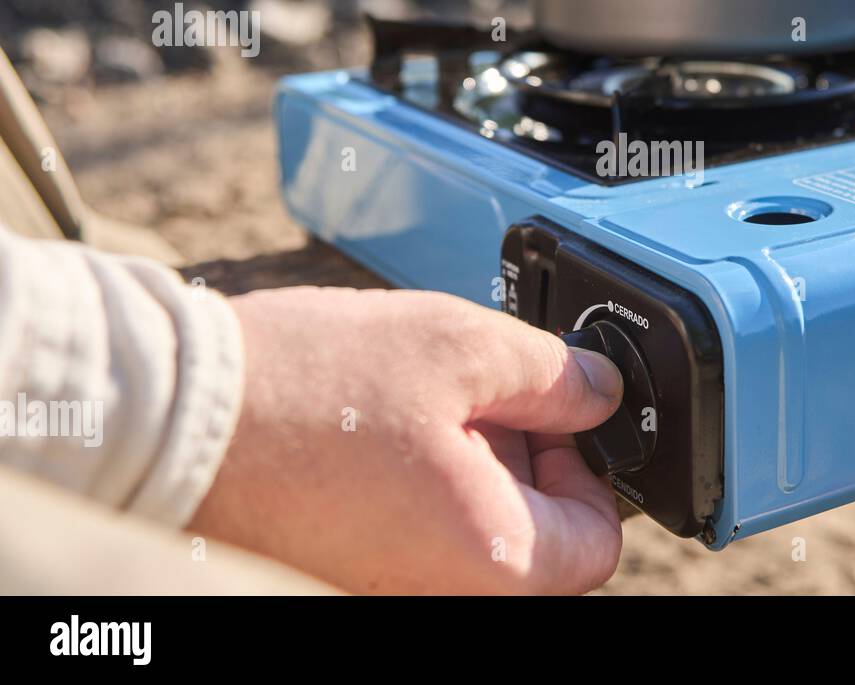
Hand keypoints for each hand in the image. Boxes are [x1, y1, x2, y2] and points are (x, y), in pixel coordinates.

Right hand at [190, 286, 624, 593]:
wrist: (171, 415)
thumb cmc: (304, 386)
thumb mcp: (460, 347)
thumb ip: (554, 374)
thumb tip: (600, 390)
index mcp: (488, 556)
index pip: (594, 543)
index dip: (589, 469)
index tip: (554, 415)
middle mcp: (437, 591)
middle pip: (532, 535)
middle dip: (522, 452)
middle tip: (476, 389)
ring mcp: (385, 585)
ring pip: (470, 527)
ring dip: (467, 458)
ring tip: (415, 397)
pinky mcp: (344, 567)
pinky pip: (413, 530)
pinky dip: (417, 476)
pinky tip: (379, 422)